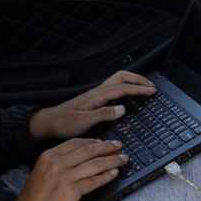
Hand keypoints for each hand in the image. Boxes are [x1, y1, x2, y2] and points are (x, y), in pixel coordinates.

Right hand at [9, 139, 126, 200]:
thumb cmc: (33, 199)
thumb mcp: (41, 173)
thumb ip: (57, 164)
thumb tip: (78, 160)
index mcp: (48, 156)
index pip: (75, 143)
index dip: (92, 142)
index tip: (103, 142)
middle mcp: (57, 163)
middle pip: (88, 151)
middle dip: (106, 147)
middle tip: (118, 146)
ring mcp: (65, 176)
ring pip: (94, 165)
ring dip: (112, 161)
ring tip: (122, 159)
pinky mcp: (72, 191)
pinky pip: (94, 181)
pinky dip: (106, 177)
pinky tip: (114, 174)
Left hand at [28, 71, 155, 140]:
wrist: (49, 123)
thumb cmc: (63, 123)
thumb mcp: (84, 122)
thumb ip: (103, 114)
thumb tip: (123, 108)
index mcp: (96, 96)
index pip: (122, 88)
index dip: (138, 89)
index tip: (152, 91)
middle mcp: (97, 92)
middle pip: (121, 77)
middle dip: (138, 79)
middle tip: (151, 86)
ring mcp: (95, 95)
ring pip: (117, 81)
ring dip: (132, 82)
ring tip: (144, 88)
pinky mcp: (94, 100)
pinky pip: (113, 89)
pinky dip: (125, 88)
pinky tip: (128, 96)